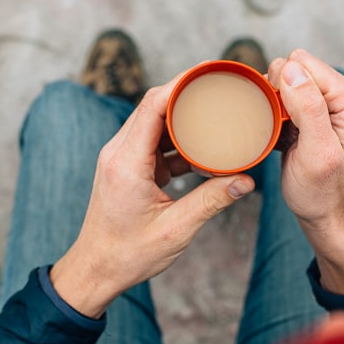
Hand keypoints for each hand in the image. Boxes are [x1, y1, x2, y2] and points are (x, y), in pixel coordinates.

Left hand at [51, 74, 254, 318]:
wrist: (96, 270)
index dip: (181, 83)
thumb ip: (211, 200)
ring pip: (156, 123)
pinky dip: (179, 142)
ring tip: (217, 114)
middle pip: (154, 106)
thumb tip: (246, 181)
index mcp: (127, 162)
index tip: (209, 72)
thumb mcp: (176, 229)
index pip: (153, 105)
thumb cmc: (127, 254)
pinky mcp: (128, 168)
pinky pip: (156, 143)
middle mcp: (119, 153)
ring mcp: (122, 159)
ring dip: (184, 118)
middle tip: (221, 88)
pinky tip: (204, 149)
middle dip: (188, 94)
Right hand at [268, 50, 343, 293]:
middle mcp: (339, 94)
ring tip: (283, 135)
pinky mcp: (307, 113)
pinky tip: (280, 136)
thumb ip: (308, 108)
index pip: (302, 64)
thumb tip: (291, 69)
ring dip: (273, 106)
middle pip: (290, 67)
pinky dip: (272, 115)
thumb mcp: (318, 152)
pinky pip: (278, 97)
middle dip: (278, 96)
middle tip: (285, 131)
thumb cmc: (323, 191)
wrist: (324, 214)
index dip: (286, 90)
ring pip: (280, 80)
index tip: (289, 125)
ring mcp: (322, 102)